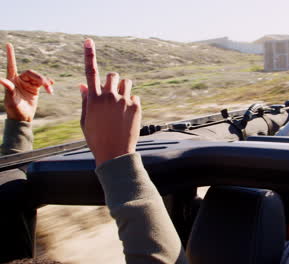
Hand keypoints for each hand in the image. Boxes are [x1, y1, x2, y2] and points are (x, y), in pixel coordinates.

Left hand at [0, 43, 53, 121]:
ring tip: (50, 90)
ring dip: (45, 83)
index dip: (10, 55)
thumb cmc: (14, 109)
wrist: (23, 118)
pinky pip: (43, 83)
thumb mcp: (11, 100)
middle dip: (40, 78)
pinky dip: (48, 83)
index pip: (12, 65)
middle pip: (32, 73)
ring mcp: (28, 84)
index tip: (8, 44)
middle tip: (47, 86)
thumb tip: (1, 79)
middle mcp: (20, 80)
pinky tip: (52, 85)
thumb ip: (8, 89)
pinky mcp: (35, 88)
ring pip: (39, 78)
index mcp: (12, 80)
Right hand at [80, 39, 140, 166]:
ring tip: (121, 104)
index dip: (89, 55)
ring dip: (123, 89)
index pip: (90, 72)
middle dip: (112, 81)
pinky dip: (131, 103)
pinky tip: (127, 116)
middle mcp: (109, 97)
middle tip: (112, 94)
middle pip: (112, 75)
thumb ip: (85, 101)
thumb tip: (83, 85)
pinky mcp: (136, 107)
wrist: (115, 154)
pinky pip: (134, 97)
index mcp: (94, 99)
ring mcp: (124, 101)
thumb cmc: (96, 138)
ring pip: (127, 83)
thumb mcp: (85, 120)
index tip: (88, 41)